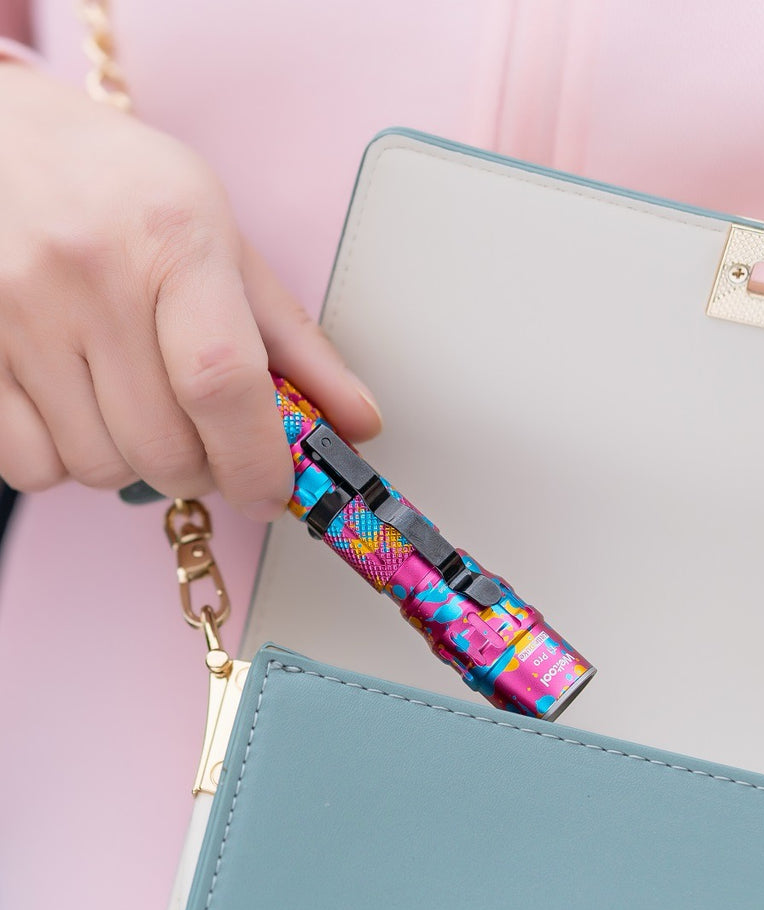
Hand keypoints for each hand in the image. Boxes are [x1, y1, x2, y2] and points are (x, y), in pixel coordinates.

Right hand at [0, 62, 380, 519]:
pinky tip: (81, 411)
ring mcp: (15, 315)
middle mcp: (88, 277)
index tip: (275, 492)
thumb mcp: (224, 243)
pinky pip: (30, 466)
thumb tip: (358, 422)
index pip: (223, 382)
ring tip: (139, 407)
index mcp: (172, 241)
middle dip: (205, 471)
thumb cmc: (125, 192)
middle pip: (164, 448)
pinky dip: (68, 463)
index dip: (257, 460)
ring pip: (99, 468)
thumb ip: (296, 343)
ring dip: (137, 465)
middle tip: (210, 441)